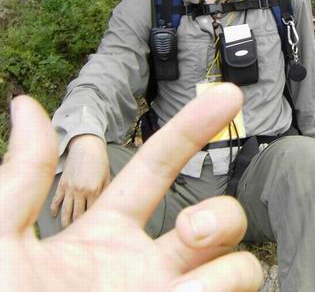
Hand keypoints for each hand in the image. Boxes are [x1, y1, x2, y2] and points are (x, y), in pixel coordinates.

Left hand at [0, 86, 262, 291]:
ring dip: (226, 269)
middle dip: (221, 216)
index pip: (160, 166)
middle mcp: (150, 264)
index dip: (194, 127)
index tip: (228, 95)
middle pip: (219, 217)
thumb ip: (21, 178)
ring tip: (185, 287)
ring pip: (239, 265)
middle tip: (188, 237)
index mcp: (108, 232)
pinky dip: (223, 291)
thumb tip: (26, 105)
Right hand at [50, 133, 110, 227]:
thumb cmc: (100, 162)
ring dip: (66, 222)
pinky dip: (54, 209)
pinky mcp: (61, 184)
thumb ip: (106, 192)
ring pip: (67, 210)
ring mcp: (70, 188)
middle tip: (78, 239)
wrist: (87, 146)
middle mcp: (81, 191)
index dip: (93, 222)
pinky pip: (56, 200)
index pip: (93, 212)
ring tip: (65, 232)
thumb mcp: (107, 177)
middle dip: (78, 227)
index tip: (93, 233)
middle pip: (78, 215)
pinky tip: (54, 217)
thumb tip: (106, 207)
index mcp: (95, 190)